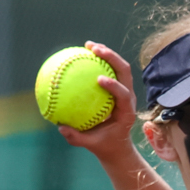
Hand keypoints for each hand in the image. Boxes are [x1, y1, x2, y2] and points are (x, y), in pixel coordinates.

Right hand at [56, 41, 139, 161]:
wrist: (117, 144)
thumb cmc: (104, 144)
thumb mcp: (90, 144)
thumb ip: (76, 137)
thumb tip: (60, 127)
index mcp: (126, 112)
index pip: (124, 96)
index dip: (115, 86)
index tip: (100, 78)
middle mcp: (128, 98)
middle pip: (125, 72)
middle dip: (112, 58)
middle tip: (95, 49)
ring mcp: (125, 91)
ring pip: (120, 67)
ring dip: (107, 53)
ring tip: (89, 45)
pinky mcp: (119, 88)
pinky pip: (110, 70)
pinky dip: (98, 61)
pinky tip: (82, 55)